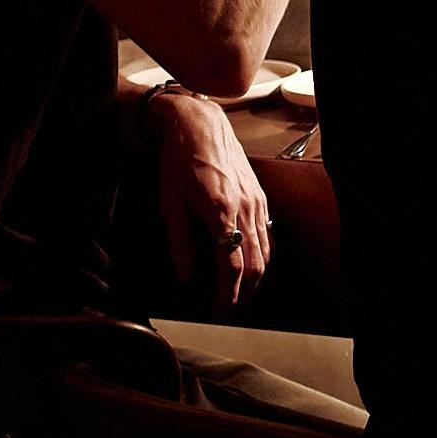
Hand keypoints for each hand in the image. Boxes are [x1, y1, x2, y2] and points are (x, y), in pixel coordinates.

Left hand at [149, 94, 270, 314]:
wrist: (199, 125)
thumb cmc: (179, 161)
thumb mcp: (169, 204)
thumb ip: (179, 245)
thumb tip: (185, 279)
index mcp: (221, 212)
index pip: (230, 267)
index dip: (225, 295)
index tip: (216, 312)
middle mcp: (245, 210)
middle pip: (254, 265)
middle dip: (242, 295)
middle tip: (227, 311)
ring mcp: (257, 203)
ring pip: (265, 253)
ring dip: (254, 280)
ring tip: (239, 296)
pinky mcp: (260, 198)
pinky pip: (267, 236)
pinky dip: (261, 257)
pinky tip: (251, 265)